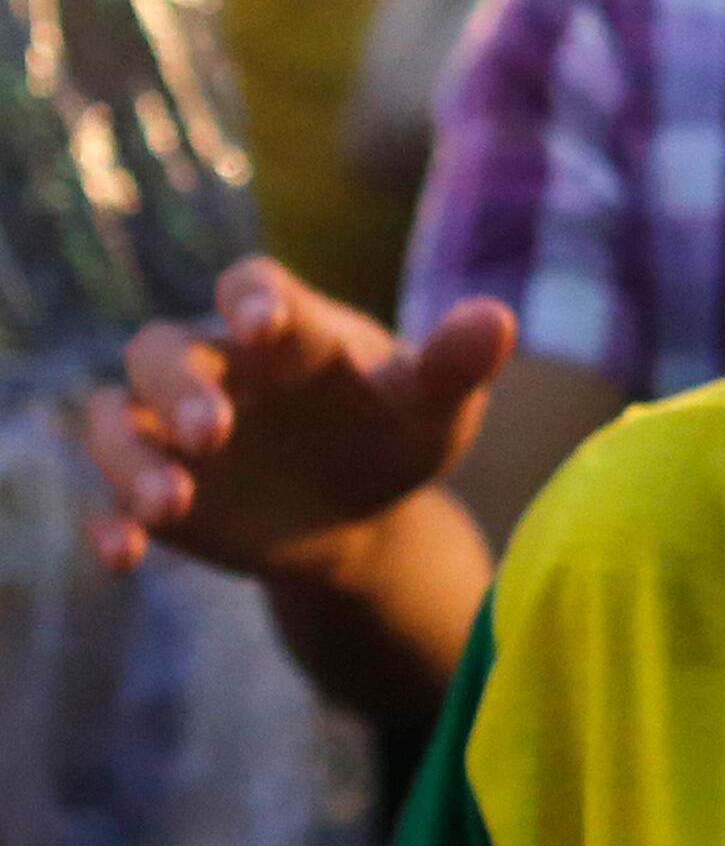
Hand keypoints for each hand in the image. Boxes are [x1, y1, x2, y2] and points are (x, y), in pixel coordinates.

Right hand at [80, 258, 513, 583]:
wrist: (363, 513)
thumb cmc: (397, 436)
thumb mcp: (436, 407)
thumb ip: (455, 365)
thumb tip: (498, 318)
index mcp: (288, 328)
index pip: (253, 287)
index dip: (251, 298)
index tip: (262, 323)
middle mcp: (215, 364)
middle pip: (162, 350)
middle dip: (177, 387)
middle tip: (213, 430)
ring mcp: (169, 425)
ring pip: (114, 419)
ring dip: (130, 458)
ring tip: (169, 505)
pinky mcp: (151, 485)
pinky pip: (105, 496)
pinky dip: (108, 521)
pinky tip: (125, 558)